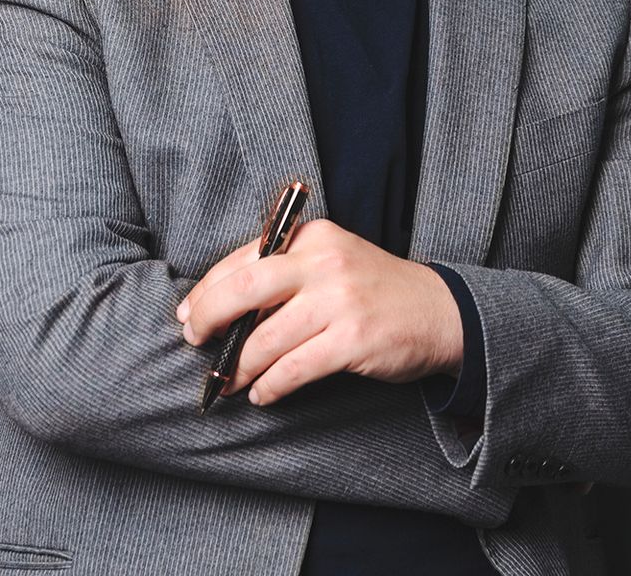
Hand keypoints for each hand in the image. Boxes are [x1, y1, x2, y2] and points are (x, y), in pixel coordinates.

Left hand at [175, 218, 463, 405]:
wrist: (440, 312)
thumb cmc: (374, 290)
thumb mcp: (331, 263)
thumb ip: (283, 274)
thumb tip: (219, 308)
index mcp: (313, 236)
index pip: (244, 260)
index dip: (208, 291)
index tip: (190, 315)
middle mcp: (324, 262)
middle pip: (244, 289)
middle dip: (209, 319)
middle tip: (196, 342)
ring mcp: (339, 300)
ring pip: (266, 338)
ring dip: (240, 367)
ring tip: (231, 381)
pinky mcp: (353, 339)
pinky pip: (294, 369)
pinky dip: (271, 386)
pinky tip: (264, 394)